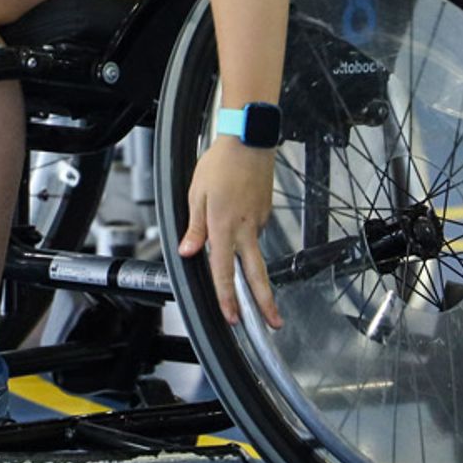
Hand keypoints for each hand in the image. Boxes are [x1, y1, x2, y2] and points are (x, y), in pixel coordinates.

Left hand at [178, 141, 282, 329]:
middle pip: (257, 273)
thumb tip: (188, 252)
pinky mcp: (265, 212)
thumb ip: (195, 227)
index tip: (233, 317)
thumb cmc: (220, 163)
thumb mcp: (196, 194)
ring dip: (254, 269)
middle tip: (274, 322)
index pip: (224, 271)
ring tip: (242, 257)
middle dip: (265, 302)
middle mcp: (244, 227)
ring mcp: (258, 220)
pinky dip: (246, 235)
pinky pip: (254, 231)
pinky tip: (237, 218)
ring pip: (256, 252)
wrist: (248, 139)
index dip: (228, 297)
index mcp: (223, 226)